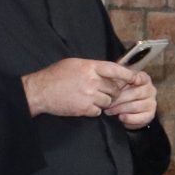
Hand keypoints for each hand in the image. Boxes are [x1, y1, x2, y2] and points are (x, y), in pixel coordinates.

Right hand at [24, 57, 138, 117]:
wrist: (39, 91)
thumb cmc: (55, 75)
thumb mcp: (74, 63)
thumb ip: (92, 67)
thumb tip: (109, 70)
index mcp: (90, 67)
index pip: (116, 70)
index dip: (128, 74)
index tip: (136, 77)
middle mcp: (92, 81)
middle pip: (114, 88)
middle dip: (112, 91)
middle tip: (103, 91)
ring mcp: (88, 96)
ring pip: (108, 101)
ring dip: (104, 101)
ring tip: (92, 98)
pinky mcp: (84, 109)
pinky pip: (98, 111)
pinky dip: (94, 110)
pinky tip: (85, 105)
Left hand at [107, 70, 157, 129]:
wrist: (122, 109)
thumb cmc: (119, 93)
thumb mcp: (116, 83)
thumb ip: (115, 79)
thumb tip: (108, 79)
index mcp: (143, 79)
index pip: (141, 77)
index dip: (135, 79)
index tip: (130, 81)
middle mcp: (150, 90)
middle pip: (136, 93)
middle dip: (119, 99)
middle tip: (106, 103)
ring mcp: (151, 102)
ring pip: (136, 106)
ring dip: (120, 110)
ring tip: (109, 111)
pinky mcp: (150, 114)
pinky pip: (141, 118)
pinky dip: (129, 118)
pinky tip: (121, 117)